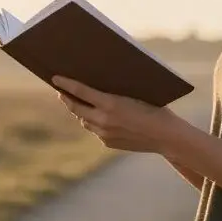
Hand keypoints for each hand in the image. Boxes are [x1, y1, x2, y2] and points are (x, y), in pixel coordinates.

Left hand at [51, 76, 186, 153]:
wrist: (166, 136)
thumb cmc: (156, 107)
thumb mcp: (136, 93)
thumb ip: (115, 90)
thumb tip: (97, 83)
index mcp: (111, 103)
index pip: (80, 91)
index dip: (66, 84)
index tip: (55, 77)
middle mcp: (104, 120)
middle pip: (76, 107)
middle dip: (66, 98)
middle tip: (61, 90)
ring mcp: (105, 134)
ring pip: (83, 120)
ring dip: (78, 111)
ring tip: (75, 102)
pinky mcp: (108, 143)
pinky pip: (95, 130)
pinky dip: (92, 122)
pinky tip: (94, 116)